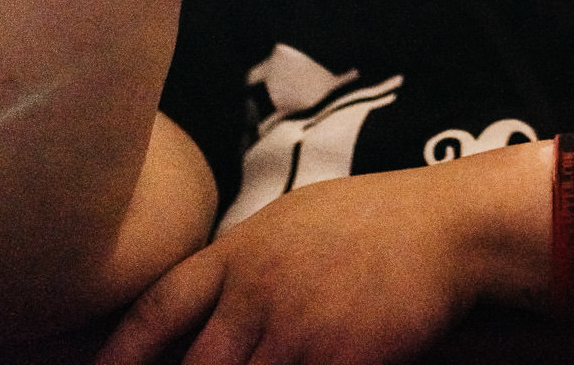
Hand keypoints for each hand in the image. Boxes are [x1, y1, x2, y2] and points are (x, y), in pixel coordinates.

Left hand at [94, 167, 491, 364]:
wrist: (452, 225)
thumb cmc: (380, 221)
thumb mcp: (296, 222)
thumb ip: (247, 263)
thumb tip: (209, 297)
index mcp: (240, 254)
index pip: (158, 307)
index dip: (121, 352)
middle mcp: (257, 293)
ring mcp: (297, 329)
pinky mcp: (341, 359)